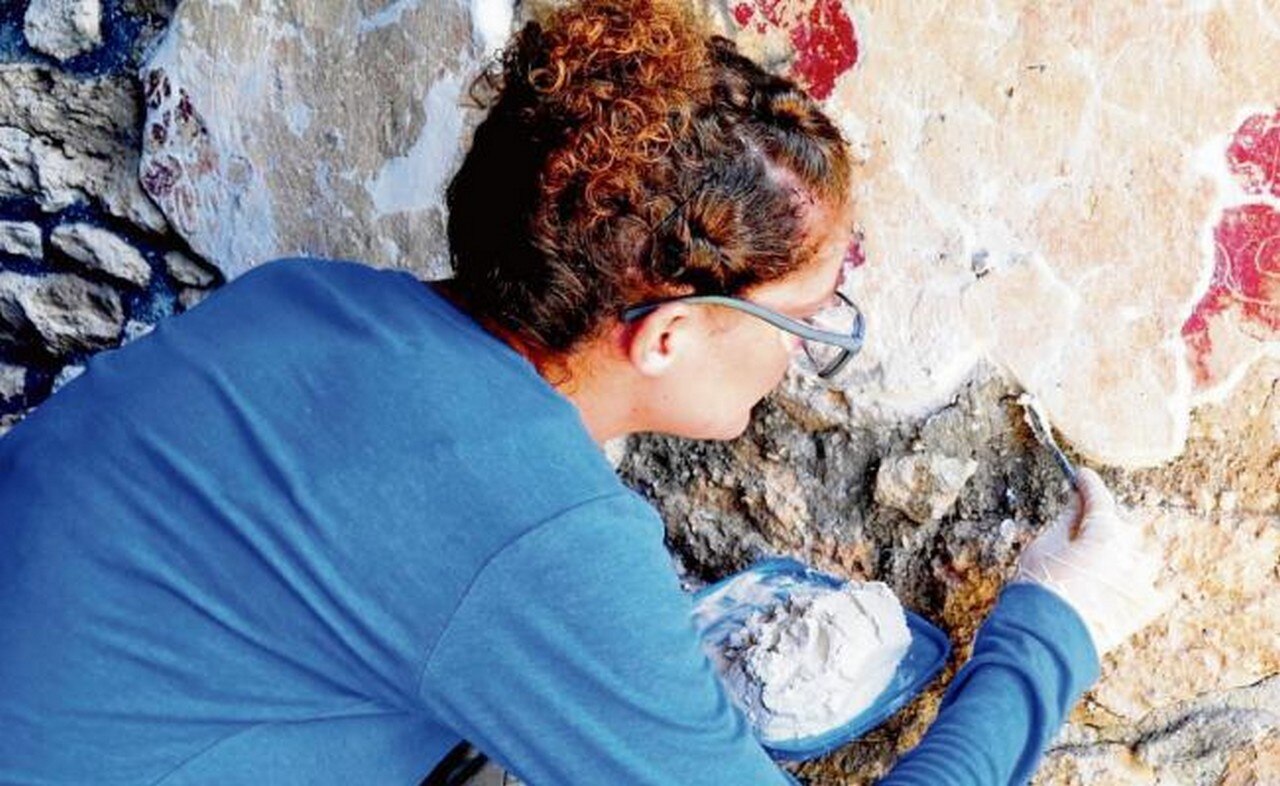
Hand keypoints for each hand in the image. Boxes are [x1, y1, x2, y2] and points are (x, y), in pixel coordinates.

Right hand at [1013, 468, 1170, 654]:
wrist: (1047, 637)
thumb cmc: (1040, 587)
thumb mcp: (1043, 545)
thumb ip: (1065, 520)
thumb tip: (1076, 501)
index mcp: (1104, 532)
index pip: (1099, 497)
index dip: (1088, 483)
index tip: (1080, 476)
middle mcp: (1131, 551)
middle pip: (1125, 524)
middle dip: (1106, 522)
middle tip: (1084, 528)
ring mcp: (1143, 580)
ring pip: (1145, 553)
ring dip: (1128, 552)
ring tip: (1106, 562)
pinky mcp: (1149, 607)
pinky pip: (1163, 586)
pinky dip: (1152, 581)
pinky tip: (1138, 582)